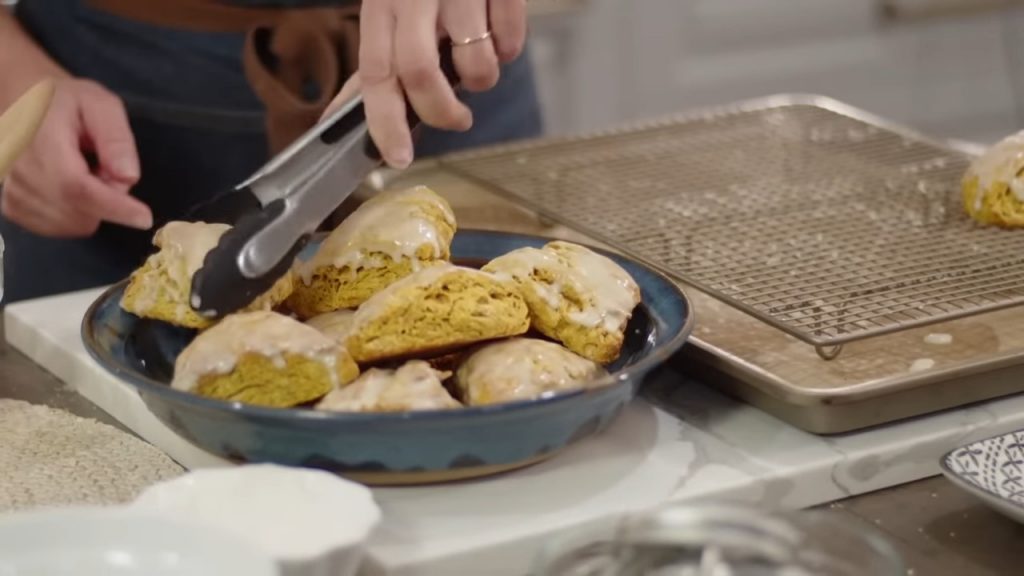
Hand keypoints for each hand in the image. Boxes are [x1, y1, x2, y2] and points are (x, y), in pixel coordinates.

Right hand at [2, 78, 151, 236]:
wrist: (22, 103)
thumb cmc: (65, 101)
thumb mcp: (100, 105)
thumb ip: (116, 139)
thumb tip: (128, 177)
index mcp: (41, 142)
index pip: (75, 187)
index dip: (112, 207)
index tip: (143, 218)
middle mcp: (19, 173)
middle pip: (78, 212)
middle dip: (108, 200)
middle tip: (104, 166)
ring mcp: (12, 193)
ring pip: (72, 224)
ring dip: (91, 208)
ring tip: (85, 172)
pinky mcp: (12, 207)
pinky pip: (58, 228)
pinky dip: (75, 215)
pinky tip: (71, 188)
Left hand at [327, 0, 527, 168]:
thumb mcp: (392, 10)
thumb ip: (377, 62)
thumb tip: (338, 117)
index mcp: (382, 7)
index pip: (375, 73)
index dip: (383, 122)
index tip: (398, 158)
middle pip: (419, 74)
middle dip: (442, 113)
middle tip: (459, 121)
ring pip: (474, 64)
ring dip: (483, 79)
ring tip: (481, 64)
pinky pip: (511, 42)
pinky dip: (509, 50)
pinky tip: (500, 32)